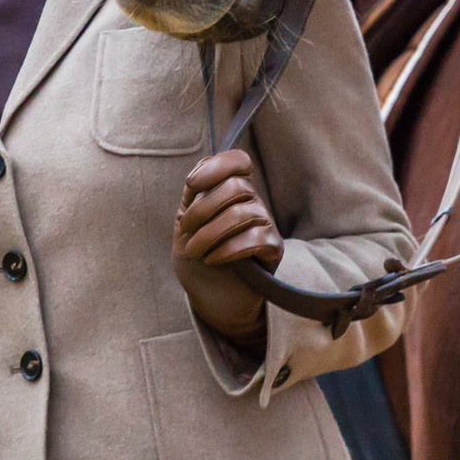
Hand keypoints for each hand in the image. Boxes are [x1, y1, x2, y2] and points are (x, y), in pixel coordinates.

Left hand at [173, 149, 283, 344]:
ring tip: (195, 251)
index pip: (238, 161)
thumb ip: (192, 196)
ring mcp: (266, 225)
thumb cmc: (199, 258)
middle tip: (186, 230)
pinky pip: (256, 238)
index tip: (191, 185)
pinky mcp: (274, 249)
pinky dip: (227, 249)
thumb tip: (200, 170)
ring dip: (209, 233)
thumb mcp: (186, 223)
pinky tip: (213, 259)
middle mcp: (253, 203)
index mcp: (232, 192)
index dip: (216, 167)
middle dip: (203, 208)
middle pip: (237, 186)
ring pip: (243, 213)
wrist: (210, 297)